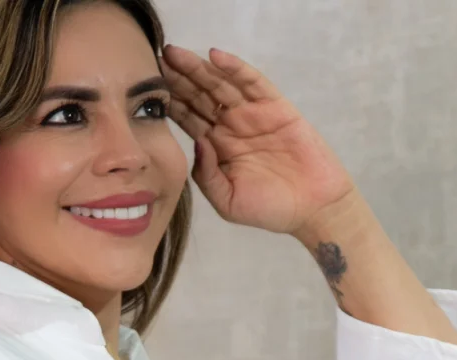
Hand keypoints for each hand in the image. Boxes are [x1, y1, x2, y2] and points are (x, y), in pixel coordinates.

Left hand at [159, 45, 356, 235]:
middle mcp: (232, 127)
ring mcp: (253, 115)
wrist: (311, 209)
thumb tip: (198, 141)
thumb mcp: (226, 201)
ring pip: (221, 85)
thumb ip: (206, 175)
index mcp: (217, 147)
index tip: (146, 90)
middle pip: (200, 96)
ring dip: (198, 69)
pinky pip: (253, 83)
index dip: (170, 102)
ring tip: (176, 54)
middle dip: (178, 78)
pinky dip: (235, 69)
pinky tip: (215, 58)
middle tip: (156, 60)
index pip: (188, 119)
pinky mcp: (276, 108)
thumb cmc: (269, 209)